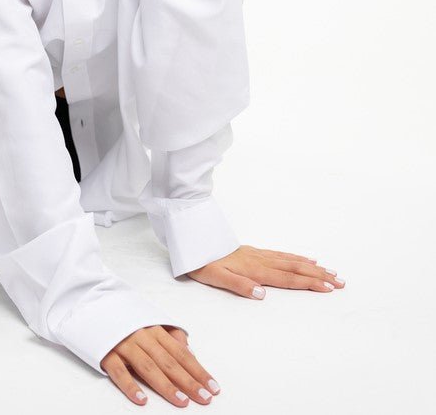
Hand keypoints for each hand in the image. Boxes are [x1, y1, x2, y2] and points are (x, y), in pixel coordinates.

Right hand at [100, 324, 219, 406]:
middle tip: (204, 398)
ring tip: (181, 402)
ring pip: (148, 367)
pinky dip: (130, 386)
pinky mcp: (105, 352)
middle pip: (169, 361)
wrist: (91, 301)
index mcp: (154, 328)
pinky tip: (142, 399)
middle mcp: (142, 335)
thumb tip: (191, 352)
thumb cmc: (124, 315)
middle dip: (189, 381)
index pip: (181, 353)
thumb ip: (171, 334)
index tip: (213, 387)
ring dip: (166, 385)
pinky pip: (119, 371)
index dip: (198, 370)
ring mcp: (123, 343)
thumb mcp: (150, 319)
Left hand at [186, 245, 345, 296]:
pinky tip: (304, 258)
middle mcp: (260, 260)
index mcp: (254, 270)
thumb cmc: (202, 262)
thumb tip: (263, 294)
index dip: (309, 283)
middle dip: (319, 275)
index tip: (330, 288)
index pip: (287, 278)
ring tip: (330, 271)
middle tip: (341, 281)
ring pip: (291, 260)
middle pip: (295, 268)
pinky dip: (297, 257)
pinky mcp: (253, 252)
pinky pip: (282, 254)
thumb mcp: (215, 278)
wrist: (192, 240)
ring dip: (312, 266)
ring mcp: (258, 254)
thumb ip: (239, 285)